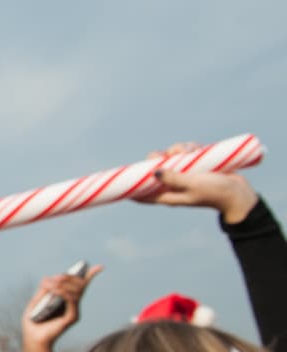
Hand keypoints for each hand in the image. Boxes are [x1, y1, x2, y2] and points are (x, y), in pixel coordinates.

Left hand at [21, 264, 101, 351]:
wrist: (32, 339)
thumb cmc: (33, 323)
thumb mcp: (35, 303)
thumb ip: (42, 291)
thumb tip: (48, 278)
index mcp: (65, 301)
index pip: (80, 286)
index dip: (90, 276)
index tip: (100, 267)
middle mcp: (72, 306)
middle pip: (79, 285)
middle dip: (68, 277)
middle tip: (56, 278)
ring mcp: (73, 312)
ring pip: (77, 292)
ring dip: (64, 285)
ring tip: (51, 285)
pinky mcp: (72, 318)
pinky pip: (72, 302)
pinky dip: (65, 294)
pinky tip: (56, 291)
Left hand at [137, 142, 258, 223]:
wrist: (237, 192)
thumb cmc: (214, 192)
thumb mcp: (191, 184)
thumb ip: (173, 178)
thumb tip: (153, 171)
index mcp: (167, 195)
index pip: (142, 193)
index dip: (131, 186)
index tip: (121, 177)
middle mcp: (173, 185)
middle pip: (155, 168)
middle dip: (158, 157)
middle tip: (166, 154)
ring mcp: (184, 174)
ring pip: (171, 157)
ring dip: (178, 150)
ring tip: (190, 151)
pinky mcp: (196, 166)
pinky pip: (186, 153)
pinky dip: (189, 148)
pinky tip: (197, 148)